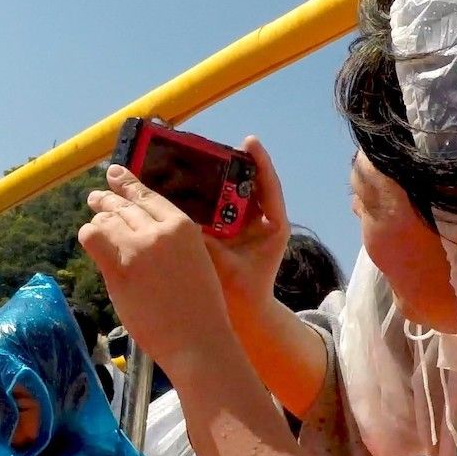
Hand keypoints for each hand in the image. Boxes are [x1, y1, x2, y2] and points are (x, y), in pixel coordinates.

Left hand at [80, 163, 234, 371]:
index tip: (115, 174)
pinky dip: (90, 236)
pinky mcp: (118, 268)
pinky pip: (93, 239)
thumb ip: (170, 242)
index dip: (128, 183)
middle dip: (107, 200)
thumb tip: (140, 232)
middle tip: (95, 197)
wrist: (197, 340)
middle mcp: (159, 231)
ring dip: (98, 219)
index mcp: (183, 226)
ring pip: (106, 219)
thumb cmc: (200, 308)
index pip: (148, 196)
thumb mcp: (195, 260)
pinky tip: (91, 240)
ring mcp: (137, 248)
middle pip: (124, 206)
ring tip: (93, 220)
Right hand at [201, 137, 290, 331]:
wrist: (244, 314)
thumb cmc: (241, 292)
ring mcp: (246, 223)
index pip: (269, 186)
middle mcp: (262, 220)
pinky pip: (220, 205)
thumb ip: (207, 242)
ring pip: (234, 192)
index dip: (259, 162)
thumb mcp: (224, 265)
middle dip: (233, 163)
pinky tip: (186, 185)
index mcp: (273, 226)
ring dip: (218, 177)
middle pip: (250, 183)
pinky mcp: (231, 229)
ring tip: (196, 160)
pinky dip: (207, 195)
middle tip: (212, 148)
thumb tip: (183, 219)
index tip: (249, 141)